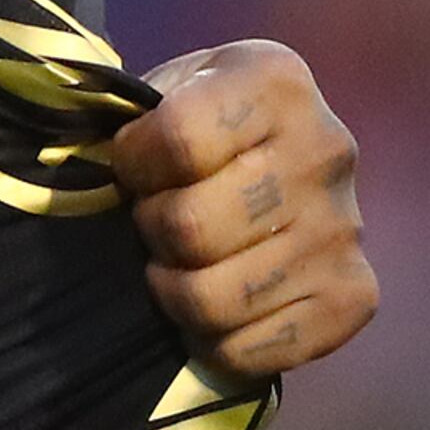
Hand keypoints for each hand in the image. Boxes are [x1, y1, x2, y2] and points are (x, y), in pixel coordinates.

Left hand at [111, 40, 374, 379]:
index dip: (134, 165)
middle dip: (152, 232)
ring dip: (175, 292)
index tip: (133, 168)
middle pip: (192, 227)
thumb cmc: (184, 131)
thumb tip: (72, 152)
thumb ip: (119, 116)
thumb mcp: (152, 97)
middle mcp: (327, 148)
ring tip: (180, 266)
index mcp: (275, 80)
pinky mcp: (356, 297)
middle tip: (157, 225)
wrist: (257, 170)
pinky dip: (214, 341)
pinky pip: (254, 349)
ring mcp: (346, 227)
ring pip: (214, 298)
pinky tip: (215, 309)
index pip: (180, 141)